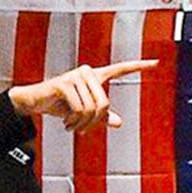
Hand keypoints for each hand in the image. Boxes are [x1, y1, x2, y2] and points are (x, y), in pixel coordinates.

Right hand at [8, 59, 155, 133]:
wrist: (35, 101)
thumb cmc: (60, 104)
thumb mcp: (83, 113)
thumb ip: (101, 116)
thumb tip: (118, 123)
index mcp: (96, 76)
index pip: (121, 69)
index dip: (139, 66)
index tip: (156, 63)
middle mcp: (88, 72)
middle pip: (105, 103)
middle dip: (94, 122)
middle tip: (82, 129)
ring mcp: (76, 75)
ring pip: (92, 108)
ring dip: (82, 124)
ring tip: (71, 125)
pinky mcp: (65, 83)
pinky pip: (79, 109)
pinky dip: (73, 121)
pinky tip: (65, 121)